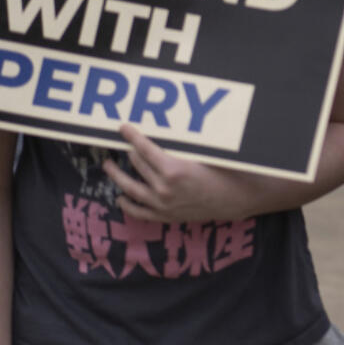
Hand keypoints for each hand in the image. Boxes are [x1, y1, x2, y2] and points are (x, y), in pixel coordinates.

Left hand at [103, 124, 253, 221]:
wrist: (235, 198)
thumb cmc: (223, 172)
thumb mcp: (202, 154)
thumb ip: (179, 148)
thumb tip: (163, 134)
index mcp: (173, 169)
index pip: (144, 148)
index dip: (132, 136)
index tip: (123, 128)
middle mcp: (163, 188)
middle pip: (137, 164)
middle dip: (129, 150)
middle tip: (124, 142)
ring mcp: (161, 204)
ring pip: (130, 187)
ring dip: (117, 175)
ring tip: (109, 166)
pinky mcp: (164, 216)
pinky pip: (138, 211)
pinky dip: (127, 204)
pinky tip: (121, 197)